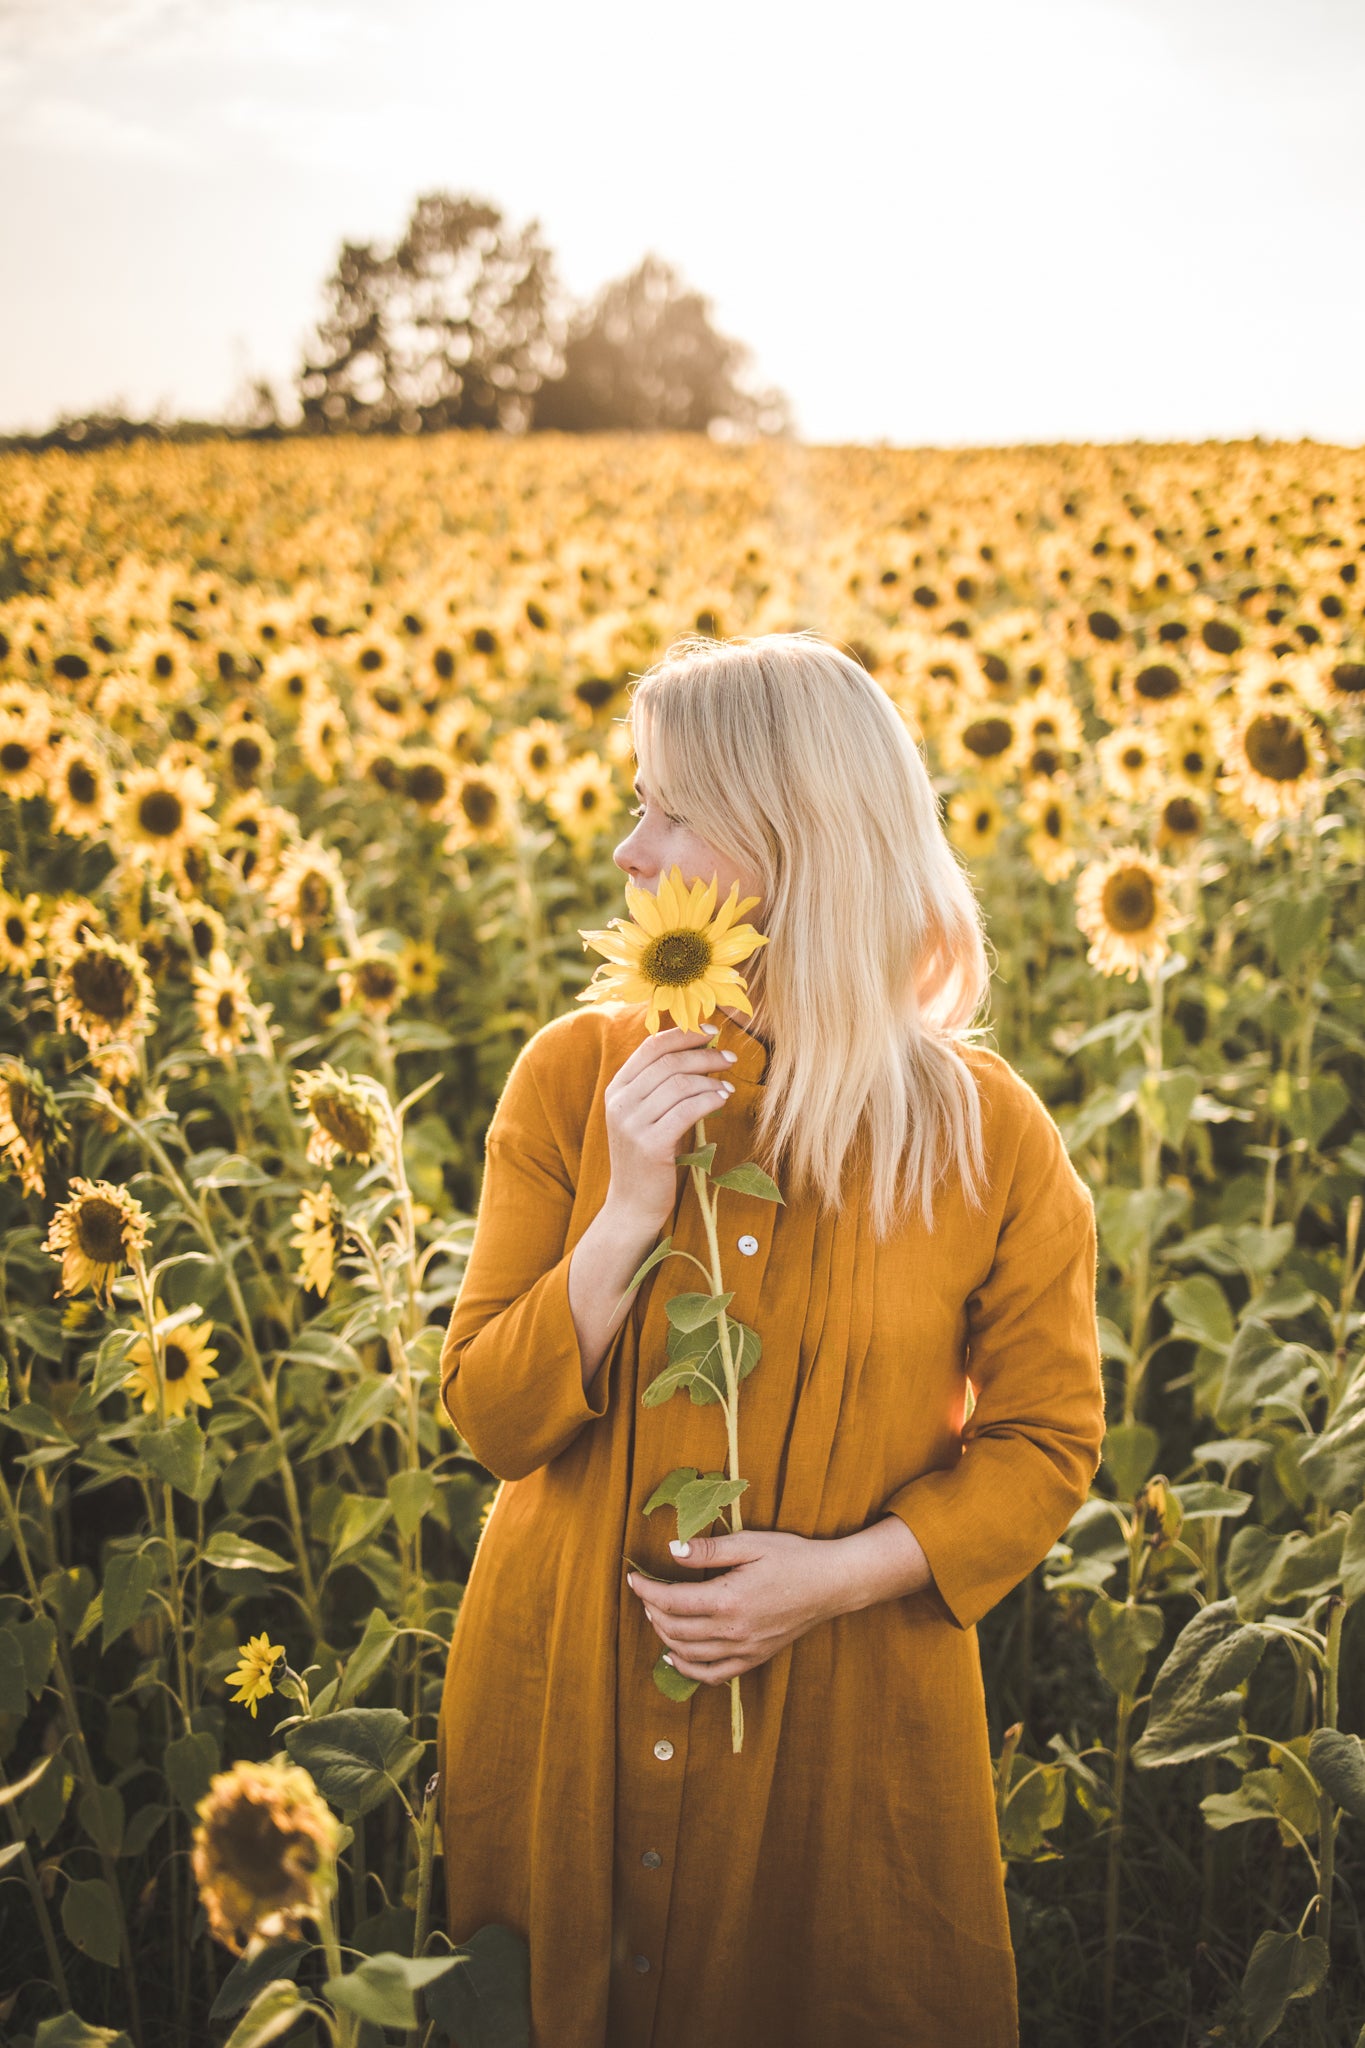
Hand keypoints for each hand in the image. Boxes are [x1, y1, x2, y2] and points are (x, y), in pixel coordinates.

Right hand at [603, 1023, 736, 1229]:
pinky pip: (687, 1110)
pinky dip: (709, 1100)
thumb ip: (662, 1086)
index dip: (684, 1034)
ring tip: (728, 1086)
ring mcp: (632, 1124)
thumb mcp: (647, 1115)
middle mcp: (620, 1102)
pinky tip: (723, 1100)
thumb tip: (700, 1051)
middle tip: (729, 1058)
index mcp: (617, 1089)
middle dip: (704, 1055)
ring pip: (680, 1084)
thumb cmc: (649, 1156)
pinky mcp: (650, 1145)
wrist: (632, 1204)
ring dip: (711, 1080)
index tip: (712, 1032)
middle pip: (668, 1062)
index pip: (651, 1047)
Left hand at [625, 1529, 849, 1684]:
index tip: (633, 1579)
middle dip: (652, 1612)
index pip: (672, 1601)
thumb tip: (672, 1550)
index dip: (647, 1590)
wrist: (832, 1584)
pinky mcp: (755, 1658)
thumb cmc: (793, 1557)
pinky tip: (676, 1657)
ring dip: (665, 1637)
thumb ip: (709, 1550)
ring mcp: (744, 1650)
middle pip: (675, 1630)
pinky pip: (713, 1675)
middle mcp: (733, 1631)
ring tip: (656, 1617)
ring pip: (689, 1655)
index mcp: (729, 1600)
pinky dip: (688, 1669)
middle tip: (645, 1594)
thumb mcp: (751, 1543)